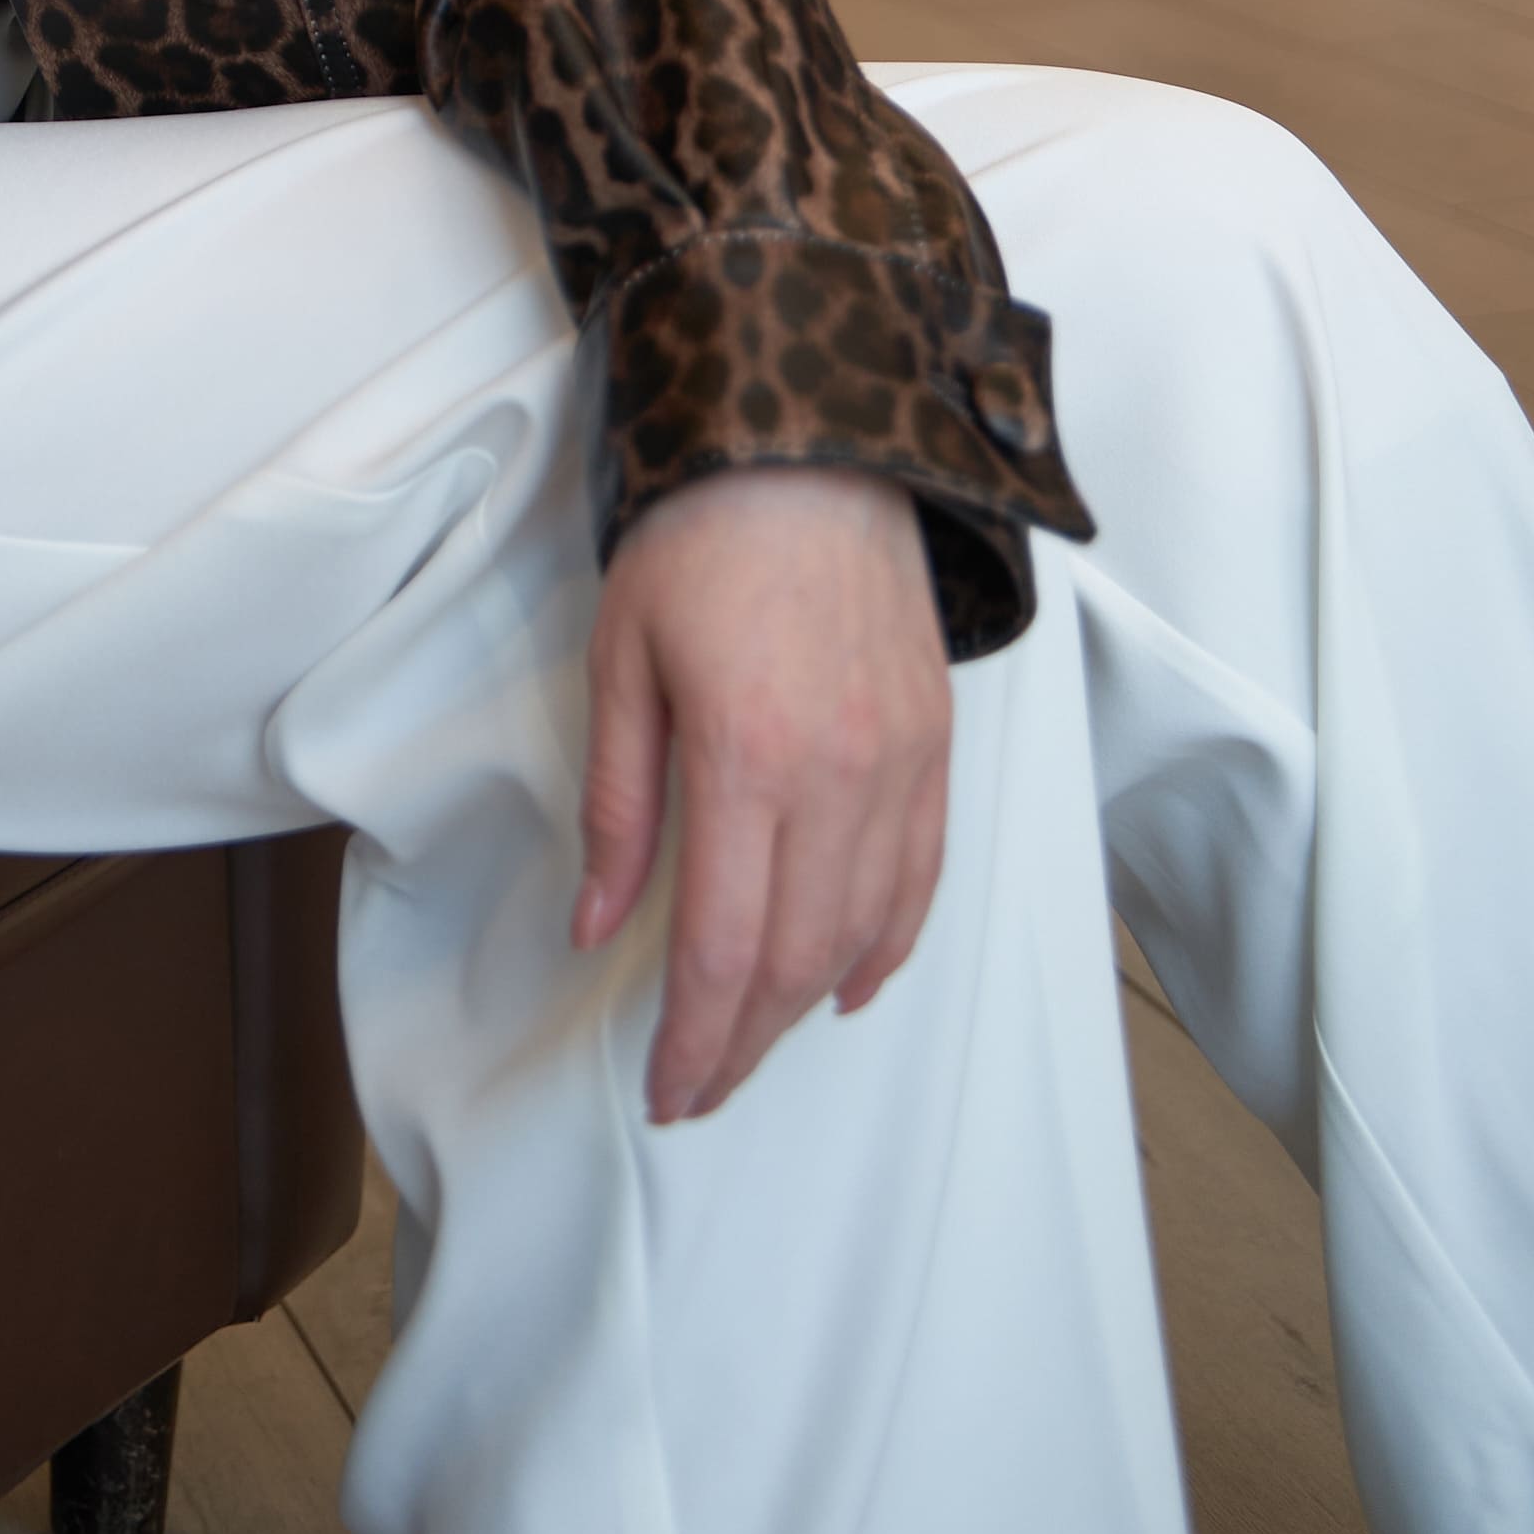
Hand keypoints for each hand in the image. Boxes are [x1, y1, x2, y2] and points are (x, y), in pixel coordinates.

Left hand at [574, 464, 949, 1126]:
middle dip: (745, 1043)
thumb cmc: (699, 539)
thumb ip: (616, 802)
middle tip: (699, 1086)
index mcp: (747, 756)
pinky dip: (886, 945)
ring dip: (807, 1007)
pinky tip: (845, 983)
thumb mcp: (622, 658)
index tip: (667, 1088)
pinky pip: (920, 876)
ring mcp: (899, 764)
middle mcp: (838, 776)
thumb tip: (598, 925)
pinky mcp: (935, 746)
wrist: (812, 446)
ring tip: (754, 1044)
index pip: (724, 946)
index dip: (695, 1037)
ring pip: (861, 932)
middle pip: (795, 959)